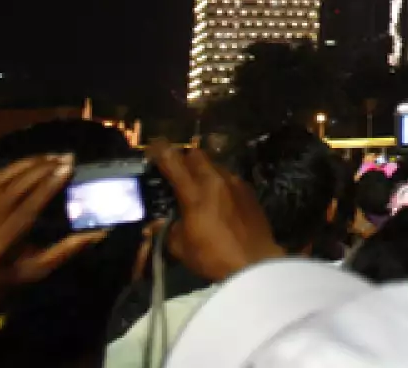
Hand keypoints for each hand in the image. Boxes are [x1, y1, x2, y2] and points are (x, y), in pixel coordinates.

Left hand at [0, 155, 103, 323]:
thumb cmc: (5, 285)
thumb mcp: (37, 272)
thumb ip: (67, 250)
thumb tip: (101, 232)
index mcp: (2, 246)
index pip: (27, 209)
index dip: (48, 186)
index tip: (68, 168)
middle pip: (14, 189)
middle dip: (41, 169)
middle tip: (67, 157)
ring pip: (1, 180)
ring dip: (27, 164)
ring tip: (52, 156)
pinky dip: (14, 168)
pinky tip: (32, 163)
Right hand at [155, 144, 281, 280]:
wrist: (254, 262)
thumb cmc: (213, 256)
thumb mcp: (180, 247)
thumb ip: (167, 230)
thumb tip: (157, 225)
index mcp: (194, 193)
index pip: (173, 162)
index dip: (160, 150)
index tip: (153, 145)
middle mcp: (215, 180)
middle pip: (197, 154)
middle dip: (184, 159)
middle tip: (178, 173)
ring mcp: (235, 183)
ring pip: (215, 164)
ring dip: (204, 171)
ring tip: (200, 189)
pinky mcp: (249, 190)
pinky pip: (229, 178)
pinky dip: (219, 183)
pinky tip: (219, 200)